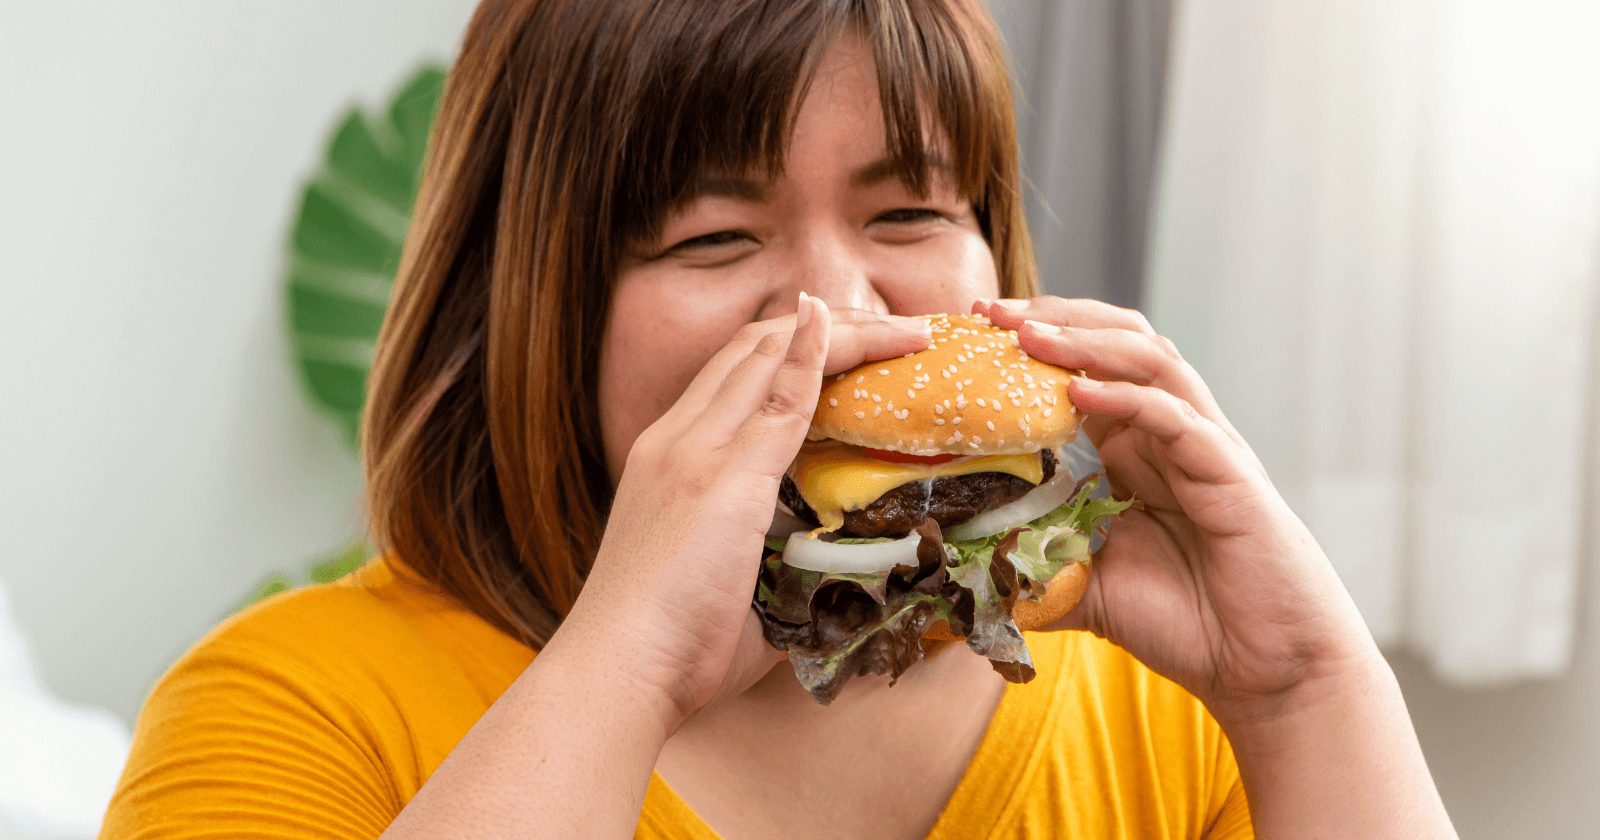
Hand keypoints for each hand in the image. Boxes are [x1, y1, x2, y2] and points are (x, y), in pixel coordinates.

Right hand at [569, 296, 933, 728]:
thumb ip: (780, 569)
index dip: (793, 349)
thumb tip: (840, 586)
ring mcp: (695, 451)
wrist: (619, 669)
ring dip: (846, 334)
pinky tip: (843, 325)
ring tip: (908, 333)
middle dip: (831, 327)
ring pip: (771, 358)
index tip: (853, 347)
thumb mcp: (733, 588)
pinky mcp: (723, 477)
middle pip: (754, 350)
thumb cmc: (672, 650)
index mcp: (671, 459)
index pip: (734, 375)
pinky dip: (816, 353)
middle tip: (899, 332)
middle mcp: (677, 440)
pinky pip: (780, 398)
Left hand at [974, 297, 1377, 716]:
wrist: (1265, 668)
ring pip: (1148, 360)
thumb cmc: (1185, 622)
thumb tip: (964, 569)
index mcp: (1134, 448)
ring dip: (1085, 341)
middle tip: (989, 313)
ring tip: (1026, 333)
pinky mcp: (1230, 473)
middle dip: (1052, 318)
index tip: (971, 333)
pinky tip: (1078, 392)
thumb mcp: (1087, 588)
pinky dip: (1127, 397)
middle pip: (1115, 341)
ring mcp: (1203, 446)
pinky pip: (1176, 418)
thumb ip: (1035, 567)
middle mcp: (1169, 433)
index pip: (1081, 369)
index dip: (1030, 345)